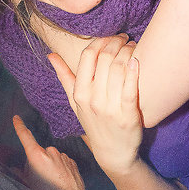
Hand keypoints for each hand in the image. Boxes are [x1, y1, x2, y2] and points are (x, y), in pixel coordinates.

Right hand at [13, 115, 87, 189]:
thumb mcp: (28, 182)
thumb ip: (20, 171)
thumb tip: (15, 167)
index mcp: (36, 154)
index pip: (25, 136)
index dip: (20, 126)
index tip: (16, 118)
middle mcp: (50, 151)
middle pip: (40, 152)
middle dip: (38, 161)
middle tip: (41, 176)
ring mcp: (63, 155)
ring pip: (52, 157)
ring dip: (51, 165)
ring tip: (53, 180)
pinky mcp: (72, 160)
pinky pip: (62, 161)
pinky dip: (60, 167)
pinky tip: (61, 178)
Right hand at [48, 35, 143, 177]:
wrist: (112, 152)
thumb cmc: (94, 123)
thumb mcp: (75, 103)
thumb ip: (65, 77)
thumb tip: (51, 55)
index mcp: (79, 94)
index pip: (87, 56)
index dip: (100, 41)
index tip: (111, 37)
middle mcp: (93, 100)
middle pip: (105, 59)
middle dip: (116, 42)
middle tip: (125, 38)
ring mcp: (110, 108)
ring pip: (119, 69)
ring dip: (128, 51)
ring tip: (133, 46)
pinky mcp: (128, 115)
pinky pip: (130, 88)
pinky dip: (134, 71)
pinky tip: (137, 61)